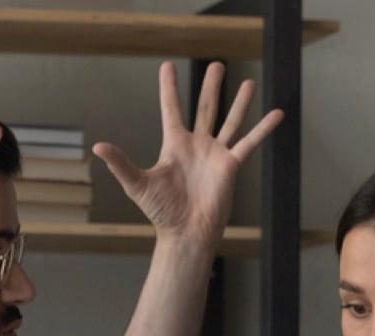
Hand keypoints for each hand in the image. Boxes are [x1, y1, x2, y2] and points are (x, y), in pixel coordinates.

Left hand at [92, 61, 283, 243]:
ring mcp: (215, 154)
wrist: (186, 232)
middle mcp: (196, 145)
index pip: (172, 109)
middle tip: (217, 64)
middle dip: (210, 86)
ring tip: (248, 82)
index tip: (167, 65)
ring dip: (238, 102)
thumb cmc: (161, 212)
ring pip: (229, 121)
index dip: (169, 88)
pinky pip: (249, 143)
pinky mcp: (231, 165)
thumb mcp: (137, 184)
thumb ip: (120, 163)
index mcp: (174, 145)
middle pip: (205, 107)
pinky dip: (263, 129)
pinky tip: (277, 114)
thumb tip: (97, 146)